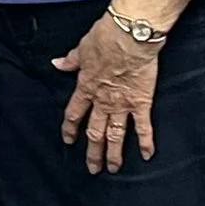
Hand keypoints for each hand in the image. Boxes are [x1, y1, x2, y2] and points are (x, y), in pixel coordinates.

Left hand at [54, 16, 160, 173]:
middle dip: (93, 152)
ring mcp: (122, 104)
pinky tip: (147, 155)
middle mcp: (102, 101)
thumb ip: (71, 60)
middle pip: (94, 132)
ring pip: (115, 135)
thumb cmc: (105, 38)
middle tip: (92, 168)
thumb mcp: (82, 48)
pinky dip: (146, 141)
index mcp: (86, 87)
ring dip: (114, 154)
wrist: (129, 36)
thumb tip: (56, 63)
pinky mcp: (141, 102)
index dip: (70, 128)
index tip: (68, 140)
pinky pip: (143, 126)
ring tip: (113, 169)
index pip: (74, 113)